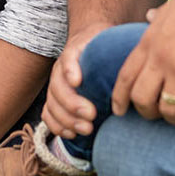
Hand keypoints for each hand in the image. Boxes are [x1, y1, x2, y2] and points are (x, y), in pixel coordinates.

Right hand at [42, 23, 108, 138]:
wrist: (88, 46)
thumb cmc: (102, 47)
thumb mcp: (107, 41)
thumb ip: (113, 49)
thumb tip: (127, 63)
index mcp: (74, 51)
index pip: (68, 58)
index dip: (70, 70)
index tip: (77, 82)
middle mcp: (60, 68)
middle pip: (57, 86)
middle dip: (72, 104)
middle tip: (92, 114)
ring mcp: (55, 85)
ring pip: (52, 103)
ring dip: (66, 119)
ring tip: (86, 129)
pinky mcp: (55, 100)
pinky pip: (47, 114)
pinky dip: (56, 126)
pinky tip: (72, 134)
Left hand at [110, 0, 174, 125]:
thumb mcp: (169, 9)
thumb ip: (156, 17)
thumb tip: (148, 14)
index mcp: (148, 42)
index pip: (125, 76)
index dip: (119, 97)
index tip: (119, 111)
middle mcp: (160, 58)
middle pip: (141, 98)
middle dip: (146, 111)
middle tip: (157, 112)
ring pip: (166, 109)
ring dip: (172, 117)